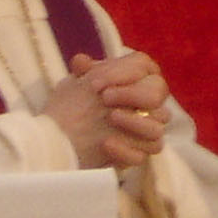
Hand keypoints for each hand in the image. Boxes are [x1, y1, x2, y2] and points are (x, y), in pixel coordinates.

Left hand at [46, 52, 172, 168]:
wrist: (58, 140)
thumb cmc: (71, 107)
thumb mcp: (73, 86)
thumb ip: (83, 72)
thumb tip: (81, 61)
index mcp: (135, 83)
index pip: (147, 68)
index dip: (129, 72)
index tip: (100, 80)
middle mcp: (146, 106)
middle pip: (158, 94)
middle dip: (135, 94)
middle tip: (106, 97)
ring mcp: (144, 133)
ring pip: (158, 128)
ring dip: (136, 122)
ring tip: (111, 117)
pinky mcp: (136, 156)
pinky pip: (142, 156)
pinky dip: (125, 150)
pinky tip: (106, 144)